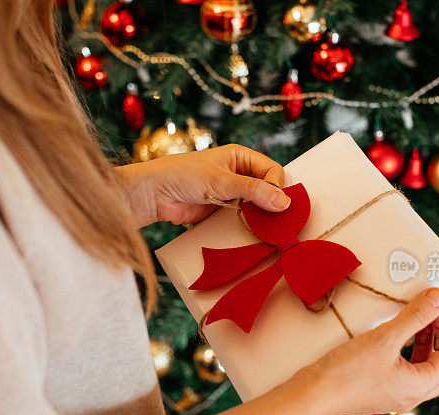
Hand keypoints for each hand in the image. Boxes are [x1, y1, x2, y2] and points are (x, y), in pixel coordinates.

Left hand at [116, 144, 289, 226]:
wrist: (154, 194)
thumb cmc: (184, 175)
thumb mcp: (222, 181)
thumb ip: (254, 191)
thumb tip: (284, 202)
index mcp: (240, 157)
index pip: (272, 170)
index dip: (277, 186)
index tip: (277, 203)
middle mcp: (238, 173)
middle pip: (266, 188)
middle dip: (271, 202)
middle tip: (277, 220)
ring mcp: (230, 193)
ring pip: (256, 205)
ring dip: (261, 216)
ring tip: (268, 229)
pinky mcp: (222, 210)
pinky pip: (242, 217)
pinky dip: (249, 224)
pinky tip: (254, 233)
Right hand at [302, 288, 438, 414]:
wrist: (312, 394)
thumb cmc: (347, 371)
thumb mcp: (385, 338)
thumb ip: (415, 316)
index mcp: (419, 387)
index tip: (438, 306)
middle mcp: (411, 395)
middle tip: (433, 315)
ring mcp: (394, 395)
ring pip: (423, 369)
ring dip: (425, 344)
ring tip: (415, 321)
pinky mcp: (378, 390)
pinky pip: (404, 370)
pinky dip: (407, 351)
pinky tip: (393, 336)